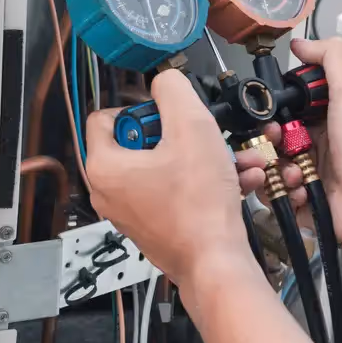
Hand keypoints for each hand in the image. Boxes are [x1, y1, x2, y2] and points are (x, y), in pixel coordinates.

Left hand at [84, 70, 255, 287]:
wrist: (216, 261)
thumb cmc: (199, 207)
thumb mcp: (191, 128)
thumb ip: (174, 93)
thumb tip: (164, 80)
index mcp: (103, 166)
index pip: (106, 117)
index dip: (141, 109)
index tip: (167, 116)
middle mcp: (109, 191)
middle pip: (140, 142)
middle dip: (182, 135)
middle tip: (204, 138)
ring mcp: (131, 211)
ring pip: (165, 168)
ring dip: (202, 158)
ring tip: (234, 159)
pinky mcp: (154, 225)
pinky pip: (176, 191)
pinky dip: (203, 183)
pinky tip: (237, 180)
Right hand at [273, 37, 341, 250]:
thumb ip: (330, 59)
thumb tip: (302, 43)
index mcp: (319, 120)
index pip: (277, 112)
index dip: (268, 114)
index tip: (270, 118)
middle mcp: (310, 146)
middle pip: (265, 141)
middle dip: (265, 144)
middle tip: (279, 146)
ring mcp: (303, 175)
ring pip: (264, 169)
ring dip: (274, 170)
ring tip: (295, 174)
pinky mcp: (299, 202)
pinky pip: (272, 196)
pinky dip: (282, 194)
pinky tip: (301, 191)